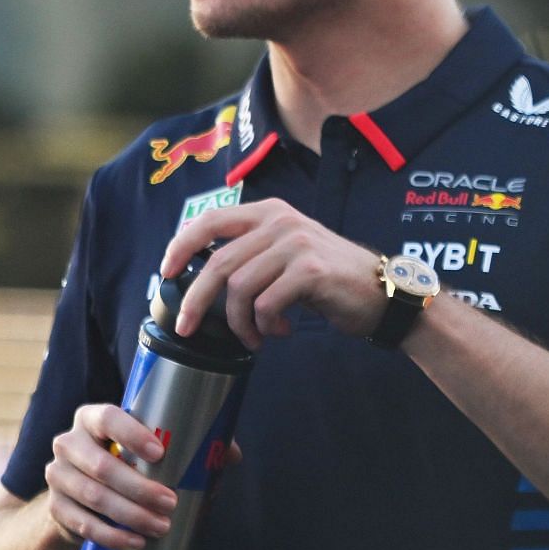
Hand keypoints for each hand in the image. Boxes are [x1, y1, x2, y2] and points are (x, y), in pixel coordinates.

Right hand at [45, 404, 175, 549]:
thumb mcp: (143, 448)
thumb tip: (228, 454)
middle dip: (140, 488)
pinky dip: (112, 536)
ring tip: (161, 527)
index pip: (107, 418)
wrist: (82, 495)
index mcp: (90, 418)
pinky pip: (83, 524)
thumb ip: (182, 446)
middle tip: (171, 503)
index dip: (132, 434)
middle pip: (102, 466)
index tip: (160, 454)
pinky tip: (136, 543)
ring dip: (130, 515)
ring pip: (94, 496)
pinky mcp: (55, 507)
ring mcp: (57, 475)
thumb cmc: (124, 463)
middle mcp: (68, 443)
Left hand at [161, 198, 385, 348]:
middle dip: (197, 301)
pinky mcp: (311, 271)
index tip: (165, 272)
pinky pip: (267, 304)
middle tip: (189, 328)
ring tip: (254, 336)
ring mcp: (296, 244)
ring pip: (240, 289)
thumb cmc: (327, 280)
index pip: (210, 220)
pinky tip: (279, 331)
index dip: (181, 246)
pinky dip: (265, 326)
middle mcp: (280, 222)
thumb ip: (249, 254)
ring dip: (240, 323)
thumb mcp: (284, 254)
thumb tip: (199, 276)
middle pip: (218, 263)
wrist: (382, 293)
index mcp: (268, 213)